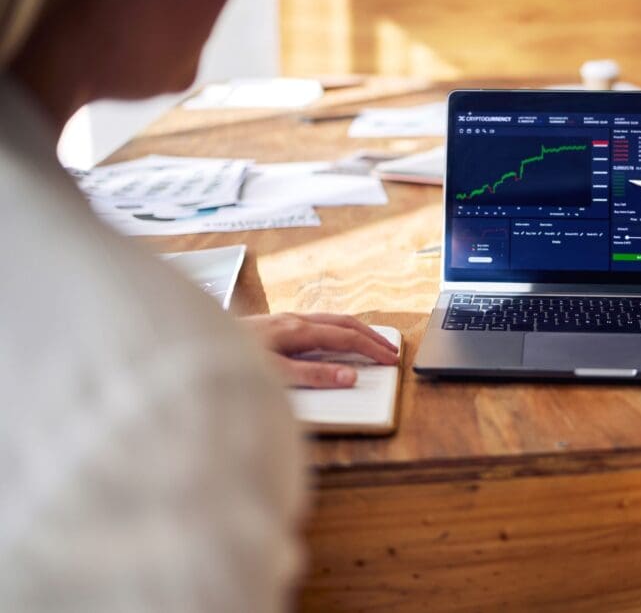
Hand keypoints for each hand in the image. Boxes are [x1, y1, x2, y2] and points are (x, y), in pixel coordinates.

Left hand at [241, 313, 398, 387]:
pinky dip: (337, 329)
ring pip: (330, 319)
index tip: (391, 360)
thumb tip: (350, 376)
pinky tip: (333, 339)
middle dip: (371, 335)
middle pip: (343, 322)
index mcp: (297, 330)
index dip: (372, 348)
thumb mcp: (274, 376)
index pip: (346, 337)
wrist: (191, 344)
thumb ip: (313, 377)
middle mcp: (292, 320)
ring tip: (371, 342)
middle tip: (391, 350)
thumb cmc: (228, 363)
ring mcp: (283, 320)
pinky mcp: (274, 325)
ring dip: (355, 330)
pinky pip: (316, 322)